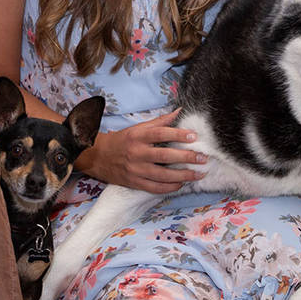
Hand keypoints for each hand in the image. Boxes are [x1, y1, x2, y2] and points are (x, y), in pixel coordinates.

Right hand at [77, 109, 206, 192]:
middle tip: (202, 158)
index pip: (160, 134)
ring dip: (183, 175)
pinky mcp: (134, 183)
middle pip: (165, 156)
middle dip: (186, 157)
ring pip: (163, 175)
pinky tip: (181, 184)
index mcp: (137, 136)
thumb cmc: (122, 141)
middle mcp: (136, 153)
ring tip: (199, 173)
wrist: (98, 157)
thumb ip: (159, 122)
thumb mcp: (137, 128)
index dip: (177, 135)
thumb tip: (179, 112)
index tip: (193, 136)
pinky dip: (170, 187)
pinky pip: (155, 187)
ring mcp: (135, 170)